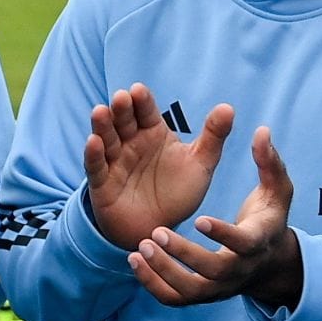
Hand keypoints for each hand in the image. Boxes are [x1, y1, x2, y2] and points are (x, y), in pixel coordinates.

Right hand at [84, 83, 232, 251]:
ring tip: (101, 112)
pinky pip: (96, 167)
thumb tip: (228, 108)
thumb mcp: (200, 164)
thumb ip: (214, 137)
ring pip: (107, 139)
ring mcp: (115, 161)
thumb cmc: (178, 193)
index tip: (139, 90)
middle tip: (121, 97)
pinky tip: (93, 142)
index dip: (141, 101)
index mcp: (153, 132)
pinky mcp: (102, 183)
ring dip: (103, 126)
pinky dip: (93, 154)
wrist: (159, 230)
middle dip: (122, 109)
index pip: (146, 111)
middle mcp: (131, 142)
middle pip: (124, 121)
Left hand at [126, 126, 300, 310]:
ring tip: (139, 247)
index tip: (200, 219)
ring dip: (162, 272)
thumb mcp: (277, 190)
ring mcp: (217, 288)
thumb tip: (262, 131)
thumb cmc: (268, 218)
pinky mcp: (200, 296)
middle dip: (183, 254)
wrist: (267, 263)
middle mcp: (237, 271)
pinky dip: (152, 284)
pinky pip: (174, 299)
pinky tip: (134, 261)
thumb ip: (269, 162)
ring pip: (188, 291)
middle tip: (157, 232)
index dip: (222, 234)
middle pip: (211, 271)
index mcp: (257, 242)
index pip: (242, 243)